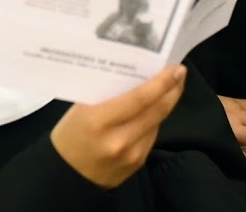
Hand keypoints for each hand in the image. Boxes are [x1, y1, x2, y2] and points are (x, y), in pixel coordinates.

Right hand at [51, 65, 186, 187]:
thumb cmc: (70, 135)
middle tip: (180, 73)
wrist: (65, 177)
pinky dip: (154, 122)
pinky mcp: (137, 165)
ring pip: (157, 123)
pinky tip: (153, 111)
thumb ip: (110, 94)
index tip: (176, 69)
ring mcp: (130, 155)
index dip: (162, 82)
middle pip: (156, 111)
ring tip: (169, 87)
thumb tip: (139, 76)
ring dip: (165, 104)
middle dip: (172, 90)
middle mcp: (118, 140)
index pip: (139, 98)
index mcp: (98, 121)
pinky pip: (151, 136)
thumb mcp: (82, 109)